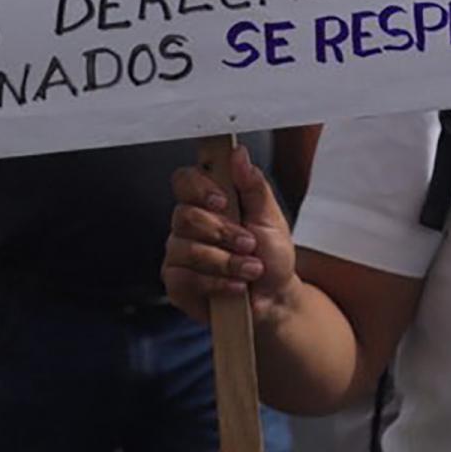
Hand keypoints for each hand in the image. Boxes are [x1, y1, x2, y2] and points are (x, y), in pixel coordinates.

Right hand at [164, 145, 295, 325]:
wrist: (274, 297)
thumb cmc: (272, 255)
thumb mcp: (271, 218)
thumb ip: (253, 186)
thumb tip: (237, 154)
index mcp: (210, 202)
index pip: (185, 180)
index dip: (199, 187)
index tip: (222, 200)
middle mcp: (188, 225)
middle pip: (185, 216)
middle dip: (223, 232)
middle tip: (249, 244)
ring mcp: (178, 254)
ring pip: (187, 249)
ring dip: (226, 262)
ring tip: (251, 269)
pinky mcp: (176, 282)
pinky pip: (185, 278)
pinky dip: (217, 283)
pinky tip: (235, 287)